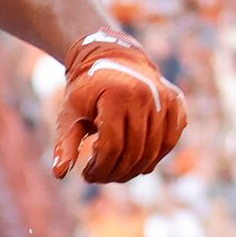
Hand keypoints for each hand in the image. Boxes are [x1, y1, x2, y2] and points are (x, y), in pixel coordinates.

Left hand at [53, 31, 187, 183]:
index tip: (86, 176)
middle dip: (114, 172)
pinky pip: (170, 140)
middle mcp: (147, 95)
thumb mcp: (69, 113)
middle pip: (134, 150)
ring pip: (154, 150)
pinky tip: (136, 163)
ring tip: (114, 173)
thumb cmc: (86, 90)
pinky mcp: (176, 103)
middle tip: (98, 178)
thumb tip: (59, 174)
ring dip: (133, 170)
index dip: (99, 167)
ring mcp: (165, 98)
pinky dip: (154, 157)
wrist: (112, 58)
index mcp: (117, 95)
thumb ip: (65, 143)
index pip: (112, 145)